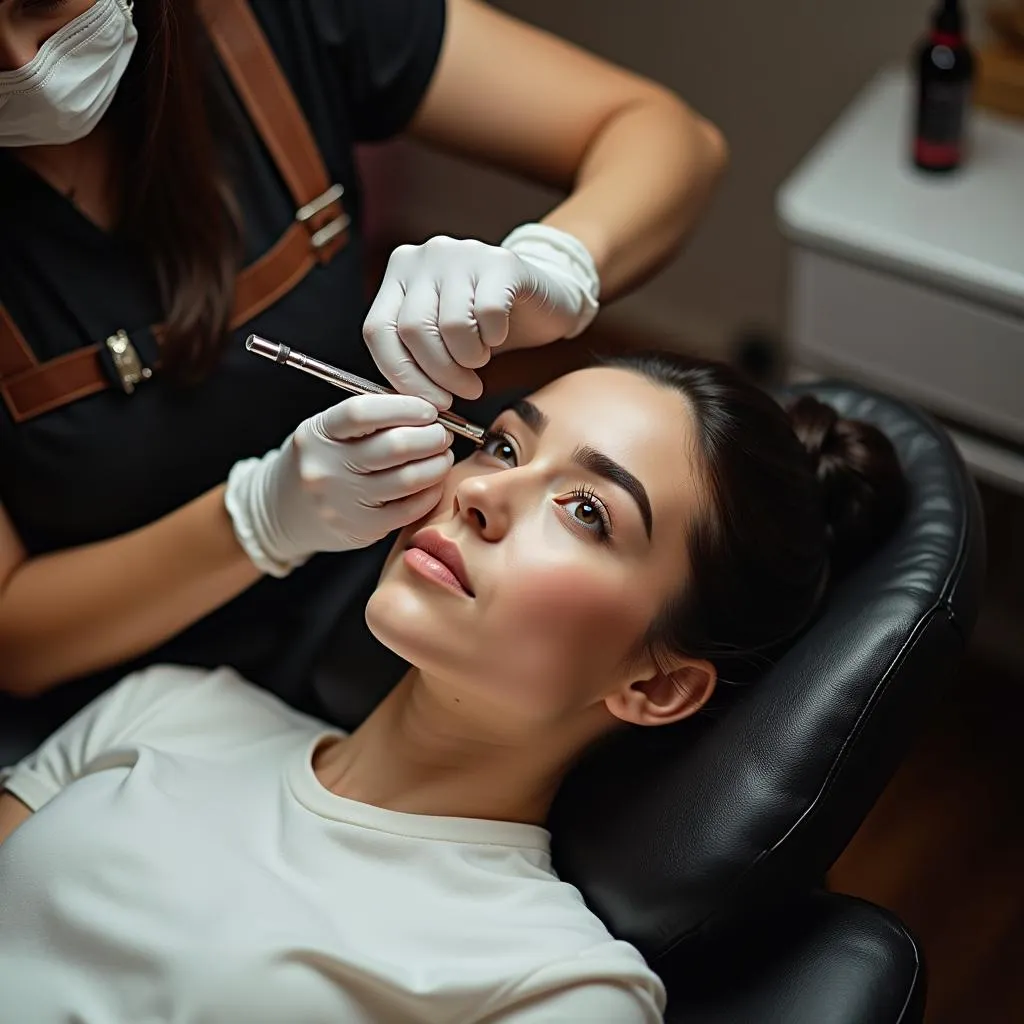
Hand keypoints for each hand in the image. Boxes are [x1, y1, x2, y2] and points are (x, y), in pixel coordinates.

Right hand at [225, 394, 453, 575]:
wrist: (282, 511)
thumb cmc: (319, 462)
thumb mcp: (328, 432)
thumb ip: (370, 419)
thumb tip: (426, 409)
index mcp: (318, 434)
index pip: (364, 412)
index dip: (405, 407)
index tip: (428, 410)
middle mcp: (327, 468)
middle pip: (394, 447)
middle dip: (431, 437)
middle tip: (443, 434)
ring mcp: (343, 502)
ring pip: (407, 479)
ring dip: (436, 464)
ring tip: (443, 455)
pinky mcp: (361, 529)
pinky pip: (409, 509)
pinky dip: (430, 492)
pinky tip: (434, 482)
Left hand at [363, 224, 599, 408]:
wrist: (545, 301)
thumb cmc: (486, 328)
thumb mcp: (440, 341)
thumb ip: (415, 357)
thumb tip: (406, 402)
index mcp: (400, 274)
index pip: (379, 330)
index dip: (402, 375)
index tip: (429, 403)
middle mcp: (426, 255)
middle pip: (413, 330)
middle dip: (440, 374)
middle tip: (464, 391)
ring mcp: (463, 252)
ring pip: (450, 325)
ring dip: (469, 358)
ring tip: (481, 359)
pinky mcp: (501, 261)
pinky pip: (488, 314)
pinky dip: (494, 337)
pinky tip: (498, 335)